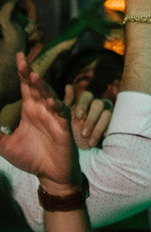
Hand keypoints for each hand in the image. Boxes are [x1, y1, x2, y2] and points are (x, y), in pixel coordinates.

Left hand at [0, 61, 79, 187]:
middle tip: (23, 62)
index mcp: (30, 110)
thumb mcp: (6, 145)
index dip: (22, 72)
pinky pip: (62, 113)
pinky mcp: (64, 128)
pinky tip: (50, 101)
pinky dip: (57, 106)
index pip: (26, 87)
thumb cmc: (31, 158)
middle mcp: (43, 110)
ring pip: (50, 97)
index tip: (18, 56)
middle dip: (30, 74)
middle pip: (37, 87)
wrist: (49, 174)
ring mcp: (55, 117)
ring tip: (34, 77)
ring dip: (43, 87)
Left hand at [63, 87, 110, 150]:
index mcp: (86, 102)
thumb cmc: (72, 130)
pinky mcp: (116, 121)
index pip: (86, 95)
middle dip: (91, 120)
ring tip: (90, 142)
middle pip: (98, 104)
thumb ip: (63, 105)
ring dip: (97, 129)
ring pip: (107, 114)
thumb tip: (68, 86)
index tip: (79, 117)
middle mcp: (99, 104)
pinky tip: (102, 139)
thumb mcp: (66, 119)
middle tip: (83, 133)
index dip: (83, 104)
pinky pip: (115, 123)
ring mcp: (109, 112)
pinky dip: (107, 131)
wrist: (84, 146)